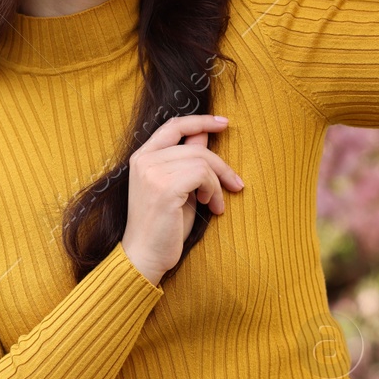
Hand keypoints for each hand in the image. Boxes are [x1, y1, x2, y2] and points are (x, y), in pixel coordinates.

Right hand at [122, 114, 243, 285]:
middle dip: (221, 166)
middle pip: (196, 146)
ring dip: (218, 184)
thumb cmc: (163, 226)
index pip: (174, 126)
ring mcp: (152, 172)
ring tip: (215, 203)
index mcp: (142, 157)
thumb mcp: (179, 186)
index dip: (201, 121)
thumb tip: (204, 134)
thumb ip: (187, 159)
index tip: (224, 123)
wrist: (145, 256)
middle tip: (236, 184)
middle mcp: (144, 160)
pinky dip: (214, 191)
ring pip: (202, 161)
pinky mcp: (165, 187)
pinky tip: (210, 206)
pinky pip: (203, 175)